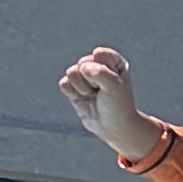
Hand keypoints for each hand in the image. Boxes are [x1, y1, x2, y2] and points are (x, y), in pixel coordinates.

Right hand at [58, 47, 163, 163]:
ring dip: (82, 88)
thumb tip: (82, 68)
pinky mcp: (73, 86)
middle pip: (83, 63)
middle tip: (102, 92)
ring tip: (94, 96)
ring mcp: (84, 75)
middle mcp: (97, 64)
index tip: (114, 82)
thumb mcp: (115, 86)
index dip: (104, 70)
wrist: (113, 127)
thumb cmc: (118, 105)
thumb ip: (100, 72)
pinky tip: (84, 99)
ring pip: (72, 72)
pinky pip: (64, 83)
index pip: (99, 54)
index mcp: (112, 60)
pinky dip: (73, 94)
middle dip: (92, 81)